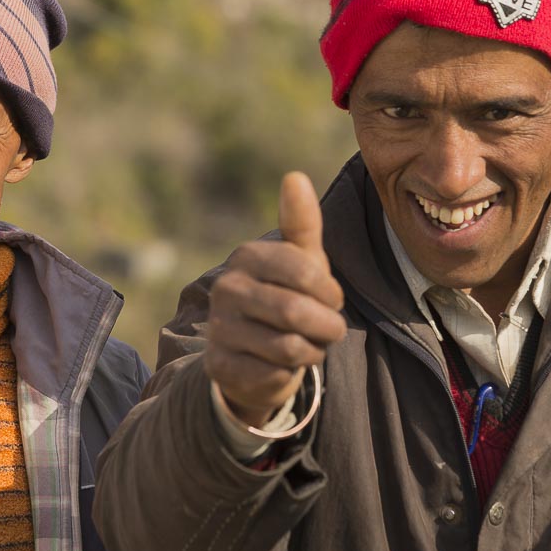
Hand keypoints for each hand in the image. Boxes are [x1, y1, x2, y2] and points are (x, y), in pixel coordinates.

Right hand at [203, 172, 346, 426]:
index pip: (306, 271)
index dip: (329, 292)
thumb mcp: (302, 260)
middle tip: (328, 329)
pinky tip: (282, 365)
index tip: (331, 299)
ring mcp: (218, 328)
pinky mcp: (219, 365)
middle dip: (326, 326)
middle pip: (297, 312)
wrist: (254, 353)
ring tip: (307, 345)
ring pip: (289, 347)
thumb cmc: (287, 296)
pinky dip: (290, 373)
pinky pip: (274, 374)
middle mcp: (225, 288)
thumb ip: (301, 222)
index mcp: (247, 256)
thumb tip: (294, 176)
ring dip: (312, 351)